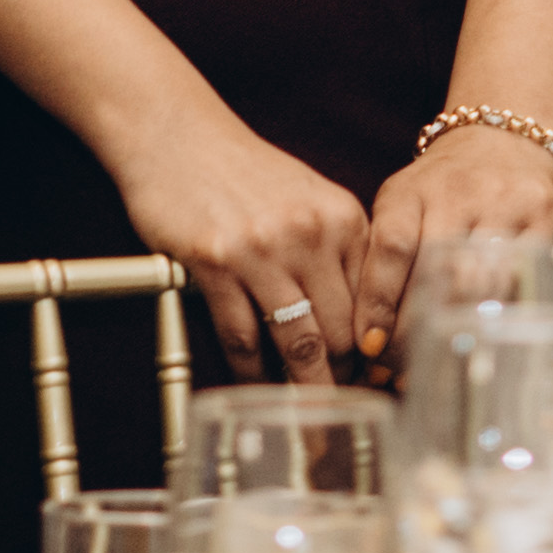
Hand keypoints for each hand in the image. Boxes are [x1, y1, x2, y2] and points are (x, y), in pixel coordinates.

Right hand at [112, 107, 367, 384]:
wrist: (178, 134)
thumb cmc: (243, 172)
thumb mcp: (309, 199)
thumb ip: (336, 252)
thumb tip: (357, 326)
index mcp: (343, 218)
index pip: (374, 303)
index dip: (374, 352)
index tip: (373, 384)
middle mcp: (310, 232)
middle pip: (341, 329)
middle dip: (342, 378)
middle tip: (339, 409)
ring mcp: (262, 248)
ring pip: (297, 340)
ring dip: (303, 386)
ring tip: (307, 417)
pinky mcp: (215, 261)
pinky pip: (241, 334)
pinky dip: (250, 368)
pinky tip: (256, 381)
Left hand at [354, 120, 552, 372]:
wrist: (501, 139)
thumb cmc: (441, 187)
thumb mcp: (400, 207)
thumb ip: (381, 262)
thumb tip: (370, 340)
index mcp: (411, 191)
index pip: (392, 247)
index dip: (379, 301)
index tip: (369, 345)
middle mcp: (458, 194)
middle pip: (437, 273)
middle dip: (415, 331)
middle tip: (399, 369)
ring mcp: (504, 204)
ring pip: (481, 283)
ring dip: (457, 333)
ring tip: (436, 364)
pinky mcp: (542, 218)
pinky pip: (521, 282)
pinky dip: (499, 318)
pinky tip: (484, 341)